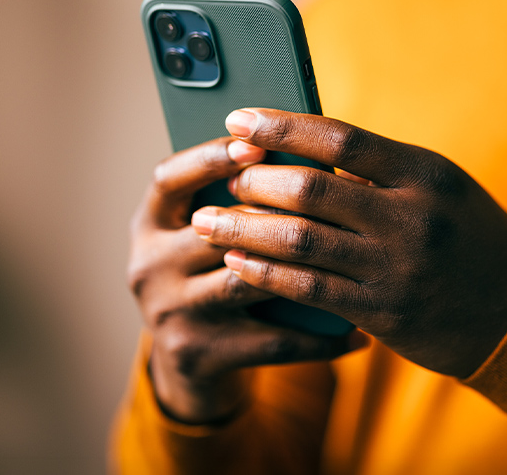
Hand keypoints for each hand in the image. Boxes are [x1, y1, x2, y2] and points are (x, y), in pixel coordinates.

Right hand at [127, 136, 366, 423]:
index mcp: (149, 223)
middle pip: (212, 230)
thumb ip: (239, 200)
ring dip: (297, 268)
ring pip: (243, 282)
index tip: (255, 145)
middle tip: (326, 200)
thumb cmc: (214, 273)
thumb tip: (313, 159)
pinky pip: (271, 343)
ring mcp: (169, 312)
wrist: (189, 361)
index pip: (169, 178)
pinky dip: (319, 339)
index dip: (209, 158)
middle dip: (269, 213)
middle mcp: (148, 265)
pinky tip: (358, 334)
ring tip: (349, 255)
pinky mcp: (196, 355)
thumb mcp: (208, 234)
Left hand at [193, 109, 506, 377]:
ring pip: (300, 241)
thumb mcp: (441, 189)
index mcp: (426, 174)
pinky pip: (309, 289)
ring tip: (207, 220)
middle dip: (254, 180)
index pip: (341, 138)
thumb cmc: (470, 240)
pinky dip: (266, 272)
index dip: (282, 126)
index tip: (239, 118)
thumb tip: (301, 146)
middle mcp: (412, 218)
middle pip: (312, 189)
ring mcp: (397, 268)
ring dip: (244, 227)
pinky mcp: (383, 313)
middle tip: (223, 175)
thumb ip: (382, 170)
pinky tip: (237, 260)